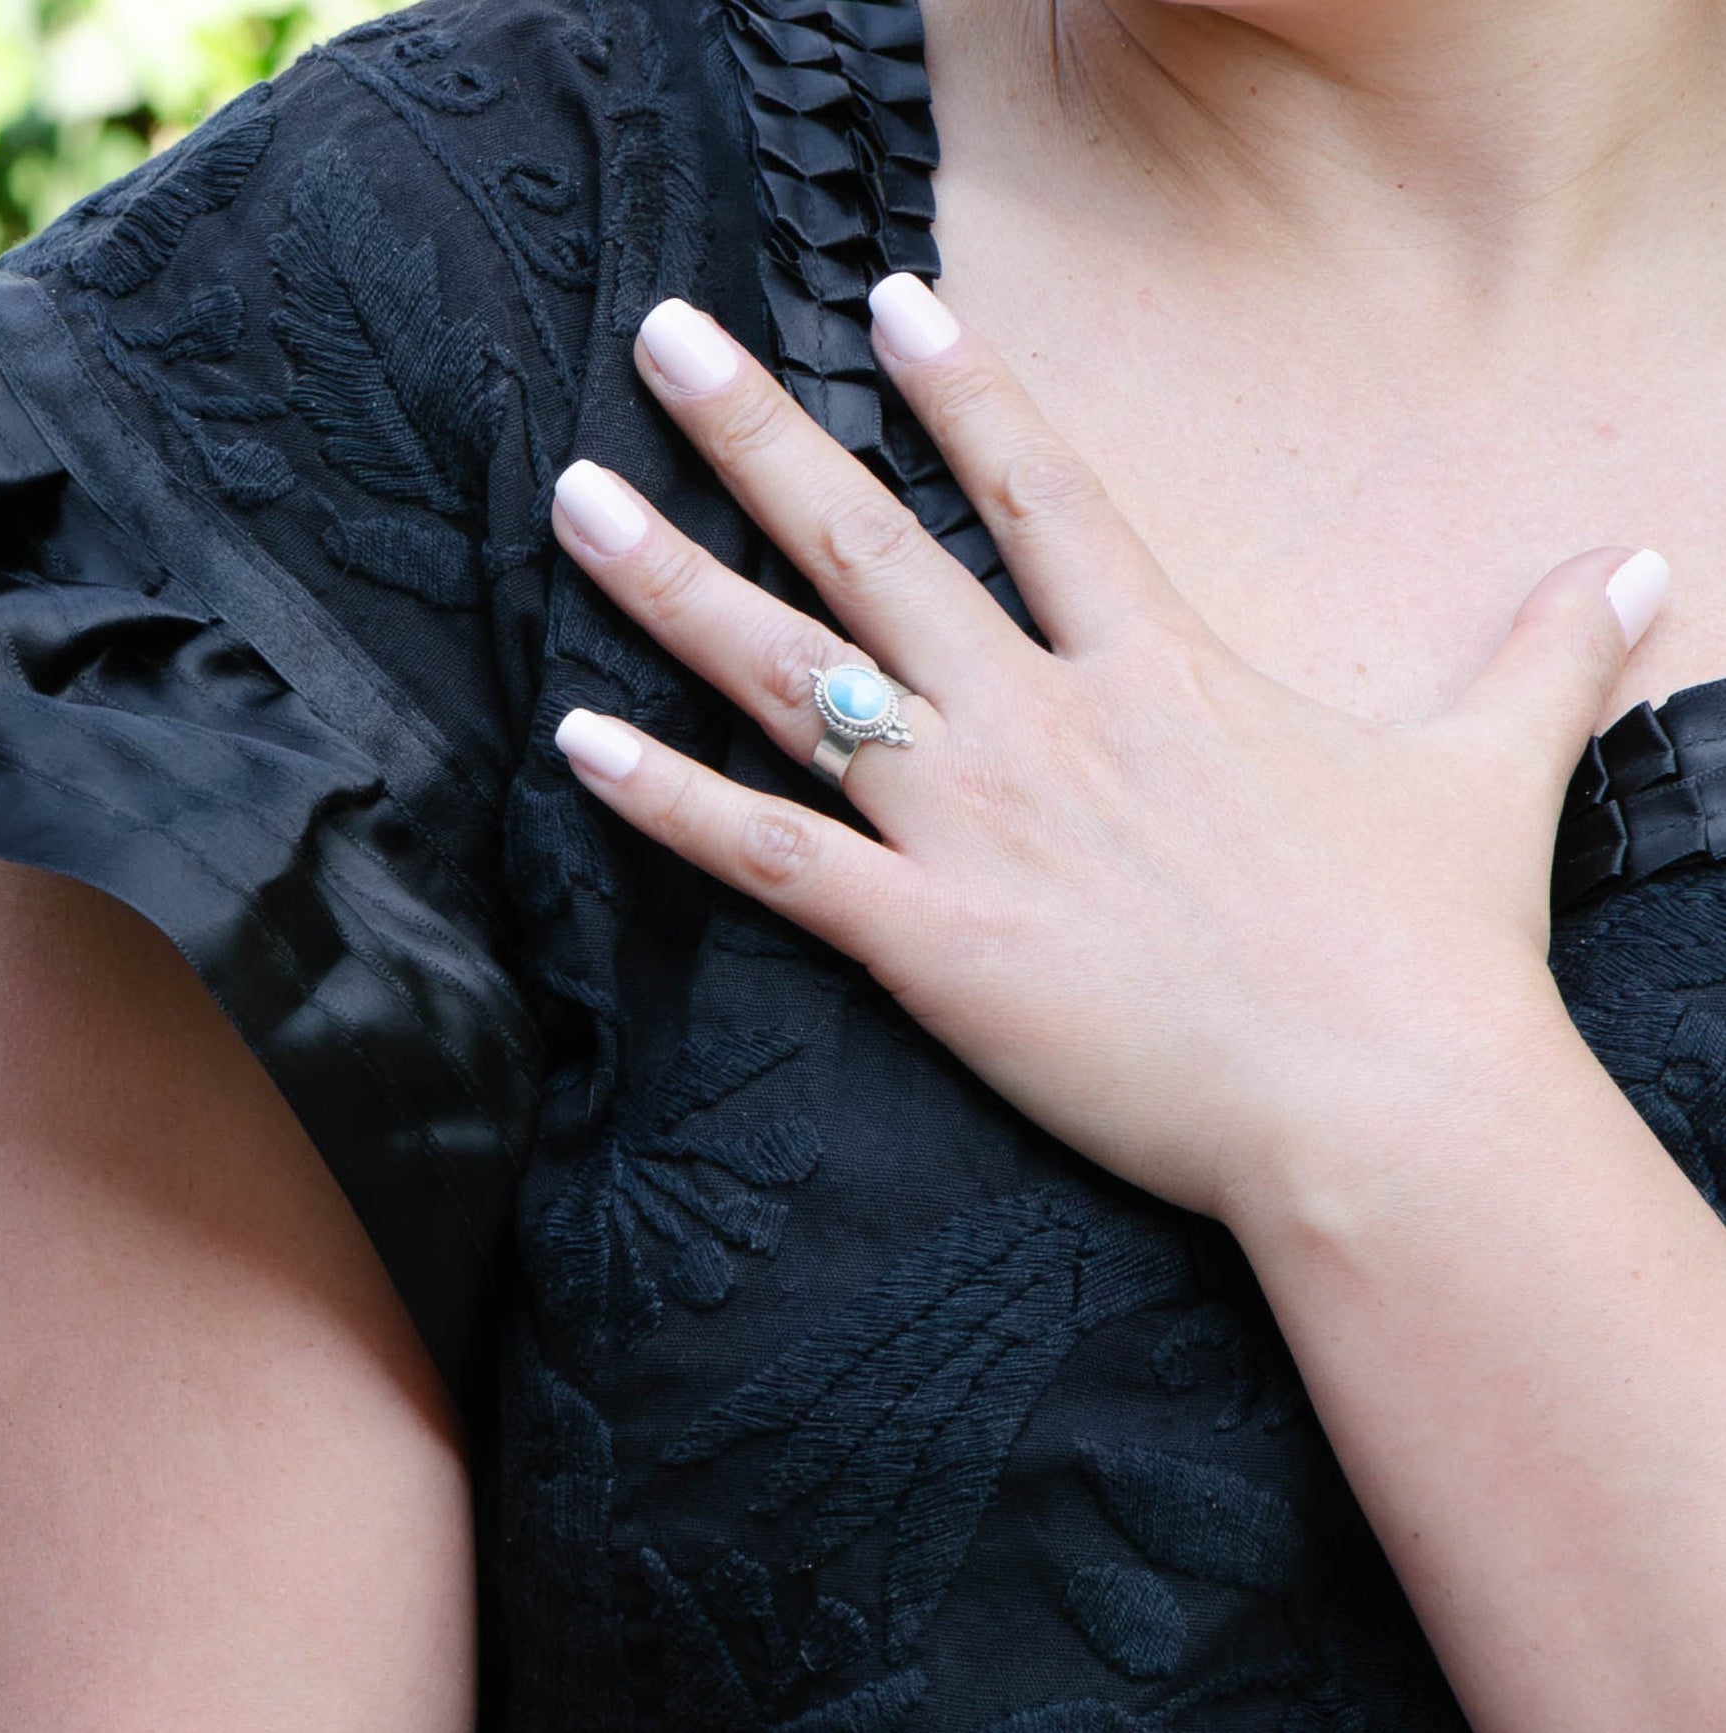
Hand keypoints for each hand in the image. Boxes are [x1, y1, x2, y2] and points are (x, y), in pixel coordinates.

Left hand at [546, 277, 1668, 1226]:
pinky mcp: (928, 941)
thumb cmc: (1432, 946)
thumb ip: (1548, 652)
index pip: (1041, 486)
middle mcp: (1041, 717)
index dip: (963, 388)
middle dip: (760, 432)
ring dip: (673, 584)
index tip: (888, 301)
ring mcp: (973, 823)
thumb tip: (1645, 571)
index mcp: (1156, 665)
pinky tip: (574, 739)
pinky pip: (767, 857)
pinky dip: (665, 801)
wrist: (1383, 1107)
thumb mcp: (1491, 769)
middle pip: (873, 542)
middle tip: (661, 343)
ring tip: (575, 500)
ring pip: (791, 675)